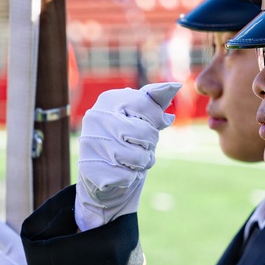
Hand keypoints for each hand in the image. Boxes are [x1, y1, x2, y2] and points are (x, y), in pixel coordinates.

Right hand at [75, 83, 180, 230]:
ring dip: (142, 163)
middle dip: (150, 145)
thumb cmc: (127, 141)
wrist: (103, 176)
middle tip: (141, 147)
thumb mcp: (142, 118)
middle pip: (146, 133)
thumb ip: (156, 100)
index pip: (148, 105)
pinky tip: (120, 172)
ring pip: (138, 157)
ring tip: (132, 161)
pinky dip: (130, 178)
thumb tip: (175, 85)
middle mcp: (96, 117)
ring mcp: (91, 143)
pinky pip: (127, 176)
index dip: (157, 120)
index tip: (149, 124)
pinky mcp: (89, 169)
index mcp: (109, 99)